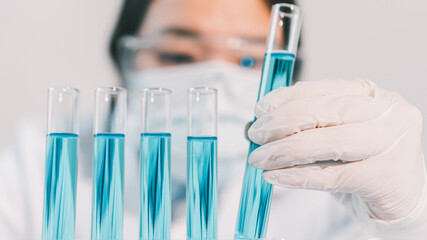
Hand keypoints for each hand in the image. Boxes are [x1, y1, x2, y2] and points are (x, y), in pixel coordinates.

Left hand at [248, 79, 426, 235]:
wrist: (402, 196)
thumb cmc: (364, 161)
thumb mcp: (338, 133)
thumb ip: (306, 125)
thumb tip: (256, 123)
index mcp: (373, 95)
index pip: (323, 89)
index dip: (286, 97)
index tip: (260, 109)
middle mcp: (387, 113)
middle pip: (323, 112)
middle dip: (280, 123)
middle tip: (254, 134)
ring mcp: (391, 144)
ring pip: (327, 142)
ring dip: (284, 151)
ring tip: (258, 158)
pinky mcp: (386, 177)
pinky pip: (331, 176)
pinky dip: (297, 176)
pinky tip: (275, 176)